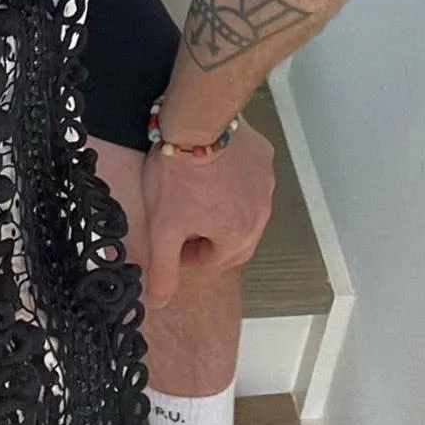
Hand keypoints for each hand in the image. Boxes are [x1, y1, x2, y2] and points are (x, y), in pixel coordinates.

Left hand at [141, 115, 274, 310]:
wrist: (197, 121)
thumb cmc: (179, 175)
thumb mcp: (162, 228)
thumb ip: (162, 270)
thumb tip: (158, 302)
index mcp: (238, 236)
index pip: (213, 262)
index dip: (187, 254)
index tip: (171, 239)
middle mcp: (260, 213)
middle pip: (234, 239)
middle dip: (208, 237)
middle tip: (182, 221)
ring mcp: (266, 182)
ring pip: (245, 209)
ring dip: (223, 210)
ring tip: (195, 192)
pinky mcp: (264, 157)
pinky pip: (251, 179)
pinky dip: (234, 181)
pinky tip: (213, 166)